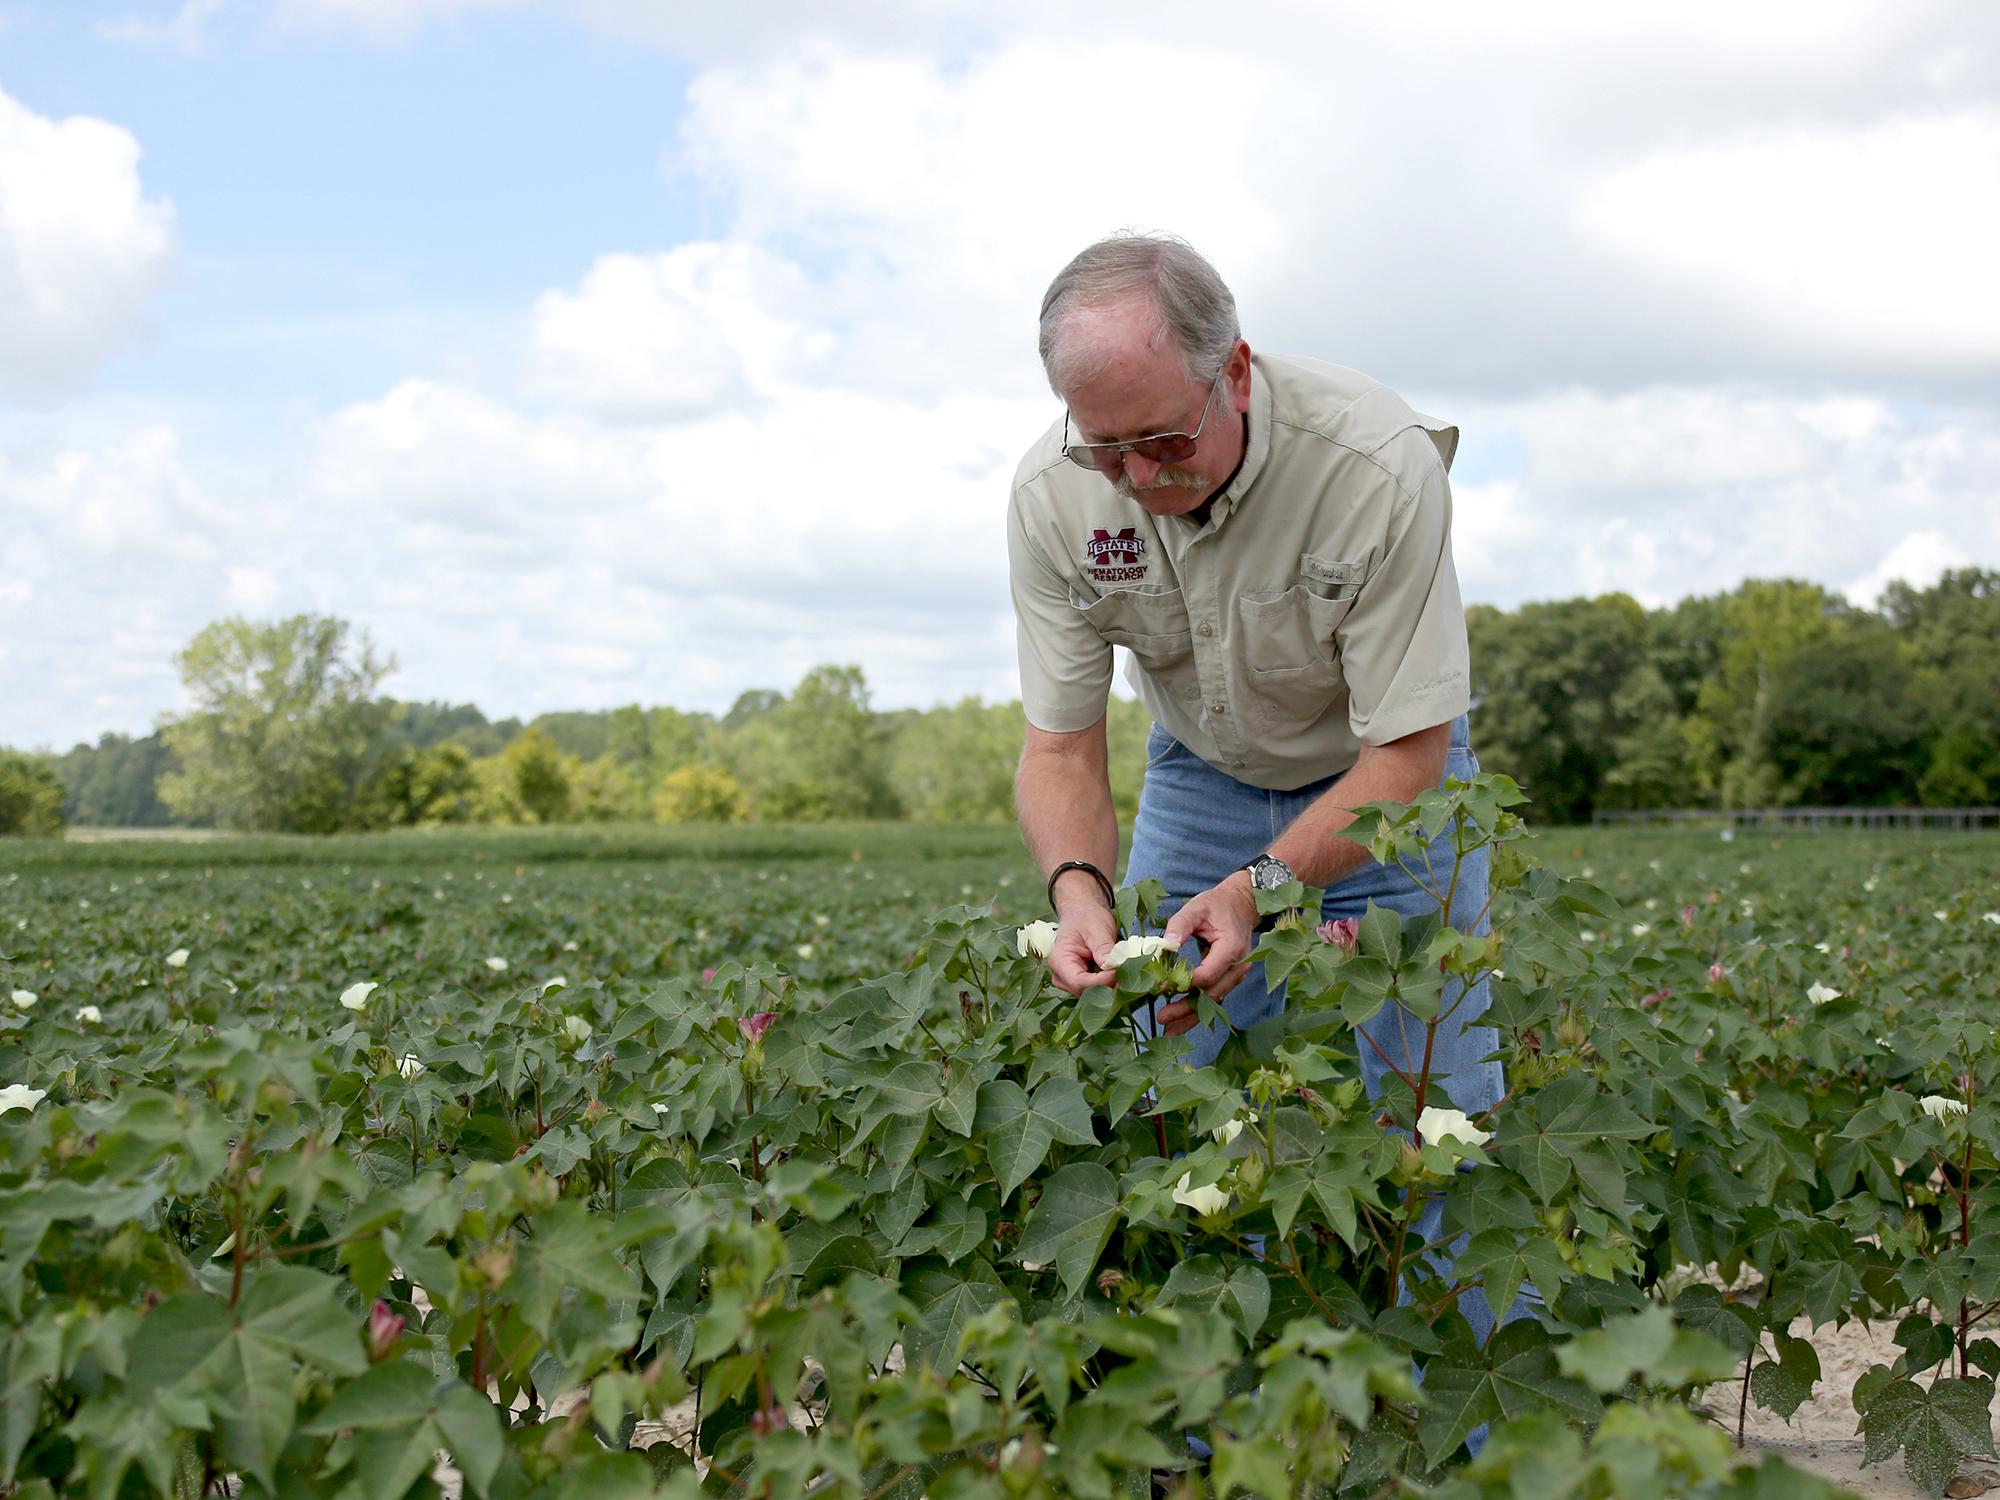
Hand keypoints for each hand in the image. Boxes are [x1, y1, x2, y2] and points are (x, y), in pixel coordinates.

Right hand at [1047, 900, 1119, 995]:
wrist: (1083, 912)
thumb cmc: (1087, 917)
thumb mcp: (1097, 929)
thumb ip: (1104, 948)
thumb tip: (1112, 967)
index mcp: (1059, 960)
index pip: (1079, 982)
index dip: (1101, 982)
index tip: (1119, 972)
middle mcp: (1061, 975)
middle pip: (1084, 992)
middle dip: (1107, 986)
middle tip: (1128, 975)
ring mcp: (1070, 981)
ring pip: (1091, 994)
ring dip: (1109, 987)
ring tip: (1126, 974)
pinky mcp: (1082, 982)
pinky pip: (1096, 990)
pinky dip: (1109, 984)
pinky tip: (1120, 975)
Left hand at [1152, 872, 1258, 1034]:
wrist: (1241, 904)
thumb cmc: (1216, 905)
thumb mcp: (1196, 908)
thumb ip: (1179, 925)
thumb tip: (1165, 945)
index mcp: (1231, 948)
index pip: (1209, 974)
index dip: (1185, 983)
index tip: (1162, 986)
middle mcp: (1238, 965)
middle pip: (1212, 994)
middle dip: (1187, 1009)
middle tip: (1162, 1019)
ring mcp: (1236, 974)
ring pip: (1214, 1001)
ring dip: (1192, 1017)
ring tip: (1169, 1031)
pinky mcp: (1230, 978)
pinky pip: (1215, 997)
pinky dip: (1198, 1010)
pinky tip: (1181, 1023)